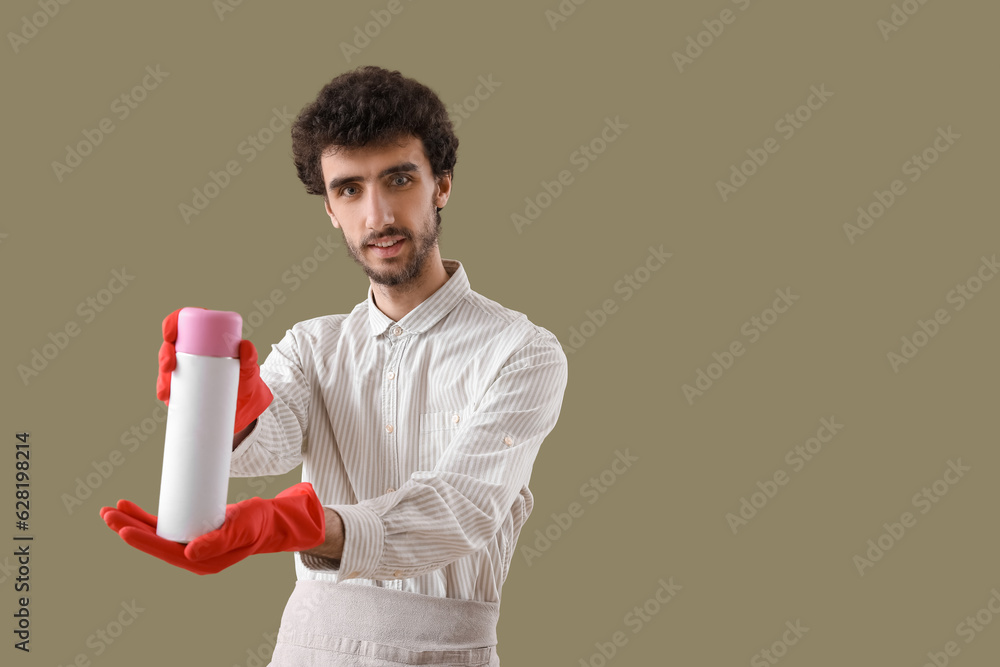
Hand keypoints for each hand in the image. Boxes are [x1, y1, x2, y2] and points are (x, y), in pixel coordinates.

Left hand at [99, 483, 325, 574]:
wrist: (270, 521)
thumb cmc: (258, 524)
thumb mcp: (241, 529)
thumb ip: (219, 542)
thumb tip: (188, 554)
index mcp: (202, 561)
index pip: (165, 552)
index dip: (142, 541)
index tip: (122, 529)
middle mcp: (192, 556)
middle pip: (154, 543)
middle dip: (128, 528)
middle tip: (108, 514)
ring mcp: (190, 544)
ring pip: (154, 534)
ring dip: (132, 523)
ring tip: (111, 510)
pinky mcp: (191, 531)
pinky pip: (164, 526)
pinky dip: (147, 519)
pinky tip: (131, 510)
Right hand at [156, 308, 273, 432]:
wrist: (244, 403)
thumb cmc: (245, 378)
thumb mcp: (249, 368)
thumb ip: (250, 357)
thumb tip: (246, 346)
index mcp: (205, 337)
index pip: (185, 323)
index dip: (172, 323)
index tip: (170, 334)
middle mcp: (192, 351)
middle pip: (170, 346)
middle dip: (164, 354)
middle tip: (169, 366)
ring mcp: (185, 369)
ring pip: (166, 367)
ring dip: (161, 376)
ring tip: (166, 390)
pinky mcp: (183, 386)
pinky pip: (168, 386)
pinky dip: (164, 391)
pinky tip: (164, 396)